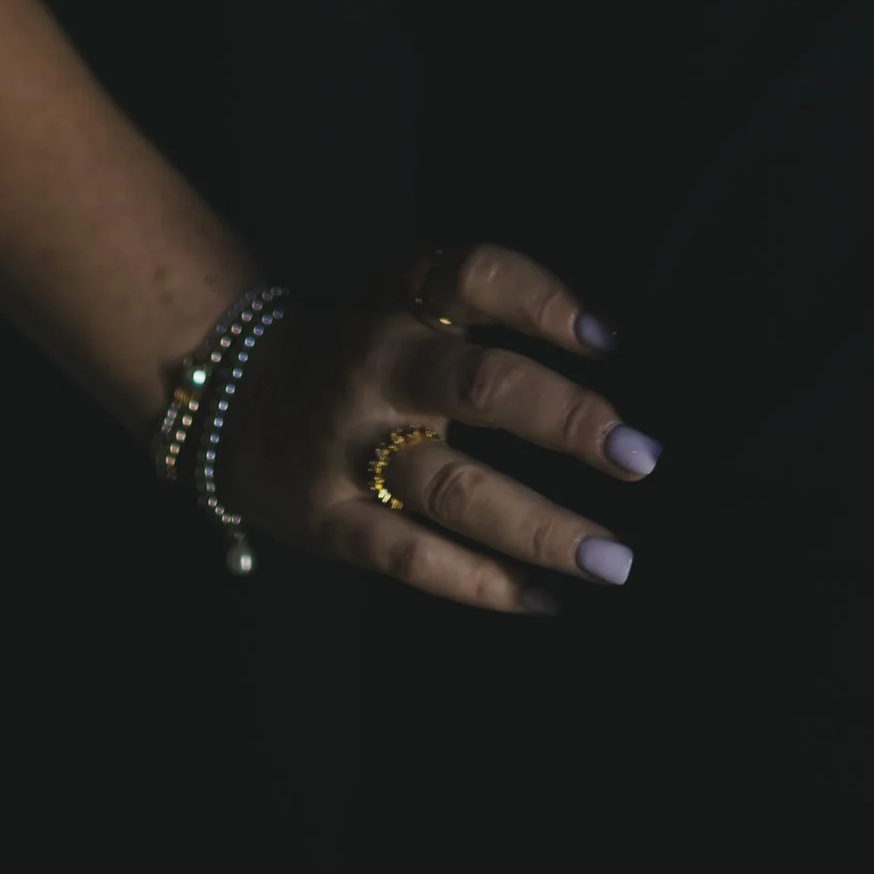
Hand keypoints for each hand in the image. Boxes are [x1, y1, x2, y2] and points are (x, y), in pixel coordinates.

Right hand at [216, 240, 662, 610]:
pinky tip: (544, 598)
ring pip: (453, 488)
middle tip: (640, 456)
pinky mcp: (326, 517)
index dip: (543, 299)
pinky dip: (481, 582)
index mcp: (403, 299)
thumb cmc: (366, 349)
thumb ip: (489, 313)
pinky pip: (410, 556)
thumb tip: (614, 356)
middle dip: (566, 421)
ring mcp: (348, 445)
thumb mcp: (409, 300)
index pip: (476, 275)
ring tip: (613, 560)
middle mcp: (378, 365)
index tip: (609, 339)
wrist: (232, 393)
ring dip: (540, 527)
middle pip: (477, 386)